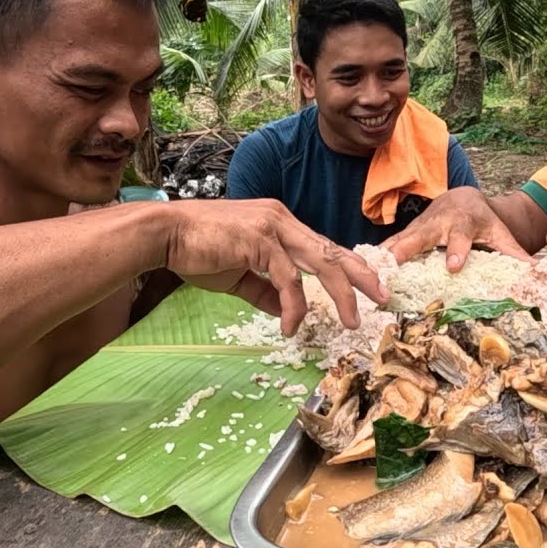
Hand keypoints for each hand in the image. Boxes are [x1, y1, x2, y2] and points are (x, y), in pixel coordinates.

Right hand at [161, 200, 388, 335]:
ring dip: (340, 294)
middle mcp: (282, 220)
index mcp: (280, 224)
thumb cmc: (196, 251)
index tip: (369, 287)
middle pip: (332, 251)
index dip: (349, 267)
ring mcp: (273, 228)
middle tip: (382, 298)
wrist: (164, 234)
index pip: (323, 246)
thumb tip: (287, 313)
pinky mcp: (259, 241)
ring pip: (320, 263)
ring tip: (350, 321)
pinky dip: (293, 306)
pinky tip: (292, 327)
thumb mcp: (238, 276)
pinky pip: (287, 279)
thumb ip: (265, 292)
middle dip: (362, 276)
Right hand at [380, 187, 533, 272]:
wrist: (461, 199)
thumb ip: (514, 253)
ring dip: (383, 255)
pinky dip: (377, 257)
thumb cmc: (482, 220)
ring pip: (399, 240)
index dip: (456, 250)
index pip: (459, 237)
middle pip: (420, 236)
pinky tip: (364, 270)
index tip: (453, 266)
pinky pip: (389, 246)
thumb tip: (537, 272)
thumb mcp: (499, 233)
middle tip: (392, 263)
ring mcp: (418, 228)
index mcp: (462, 223)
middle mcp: (437, 223)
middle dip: (406, 249)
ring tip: (369, 272)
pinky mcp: (405, 234)